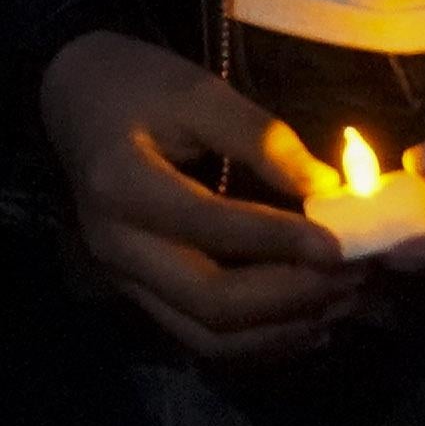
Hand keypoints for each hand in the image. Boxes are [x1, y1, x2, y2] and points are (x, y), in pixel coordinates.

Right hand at [42, 29, 358, 356]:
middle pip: (210, 301)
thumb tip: (326, 192)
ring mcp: (125, 278)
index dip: (278, 240)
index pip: (208, 226)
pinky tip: (307, 324)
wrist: (72, 98)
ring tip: (340, 307)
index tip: (341, 246)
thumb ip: (259, 137)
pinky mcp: (140, 293)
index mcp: (121, 184)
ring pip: (208, 338)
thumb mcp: (194, 89)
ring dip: (281, 332)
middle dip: (290, 299)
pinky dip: (260, 342)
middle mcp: (117, 246)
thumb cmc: (134, 84)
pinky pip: (202, 338)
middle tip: (352, 281)